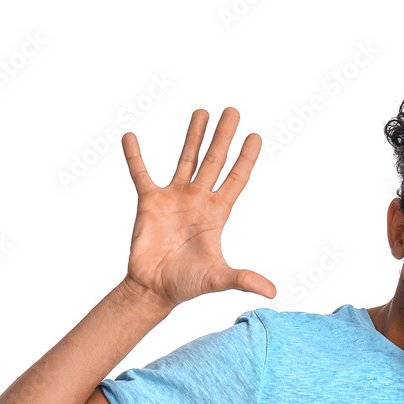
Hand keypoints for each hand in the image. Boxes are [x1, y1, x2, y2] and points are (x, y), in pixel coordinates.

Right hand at [119, 107, 275, 306]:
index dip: (246, 158)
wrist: (154, 289)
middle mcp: (198, 200)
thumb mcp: (218, 278)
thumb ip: (244, 279)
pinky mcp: (149, 202)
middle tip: (233, 110)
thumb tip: (272, 293)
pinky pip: (141, 174)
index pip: (236, 179)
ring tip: (202, 111)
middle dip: (224, 136)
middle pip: (215, 160)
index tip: (256, 136)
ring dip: (193, 136)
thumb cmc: (187, 284)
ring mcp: (174, 198)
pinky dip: (135, 156)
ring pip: (186, 159)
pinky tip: (130, 136)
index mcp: (217, 213)